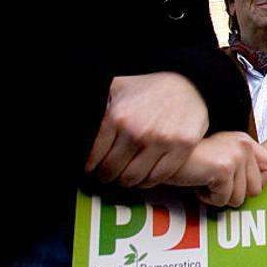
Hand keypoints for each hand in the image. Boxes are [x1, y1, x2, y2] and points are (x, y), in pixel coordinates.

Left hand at [85, 72, 208, 187]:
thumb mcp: (117, 89)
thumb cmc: (149, 89)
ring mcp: (161, 140)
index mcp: (117, 116)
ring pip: (133, 178)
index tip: (92, 169)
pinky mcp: (182, 147)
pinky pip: (157, 177)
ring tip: (125, 175)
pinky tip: (143, 174)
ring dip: (126, 181)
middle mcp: (138, 130)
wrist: (189, 84)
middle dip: (106, 175)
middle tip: (108, 174)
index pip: (93, 157)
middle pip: (111, 170)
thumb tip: (77, 124)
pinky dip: (147, 181)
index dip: (90, 167)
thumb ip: (97, 104)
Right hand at [167, 131, 266, 206]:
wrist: (162, 155)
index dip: (256, 182)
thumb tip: (265, 183)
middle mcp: (244, 145)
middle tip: (213, 181)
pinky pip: (224, 200)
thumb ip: (243, 167)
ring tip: (204, 180)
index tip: (237, 183)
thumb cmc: (189, 161)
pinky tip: (197, 182)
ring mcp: (236, 155)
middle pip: (256, 189)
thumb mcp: (221, 158)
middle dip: (233, 192)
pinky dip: (208, 198)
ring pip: (240, 198)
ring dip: (219, 196)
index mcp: (245, 141)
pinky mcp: (224, 168)